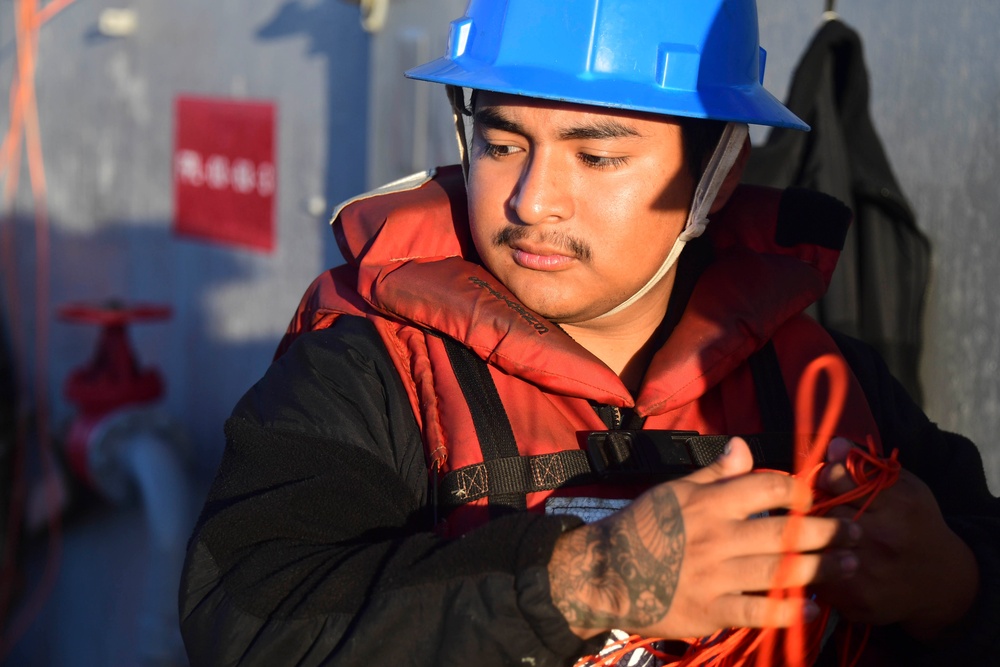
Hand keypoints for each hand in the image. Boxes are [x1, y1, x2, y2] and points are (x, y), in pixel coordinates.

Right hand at [548, 437, 859, 639]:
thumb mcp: (674, 490)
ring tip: (850, 565)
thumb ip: (714, 473)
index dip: (799, 489)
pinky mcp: (710, 610)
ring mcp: (714, 576)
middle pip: (784, 531)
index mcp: (708, 502)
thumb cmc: (642, 527)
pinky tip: (812, 606)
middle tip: (856, 531)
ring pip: (778, 570)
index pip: (765, 487)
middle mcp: (716, 536)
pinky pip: (757, 611)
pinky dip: (787, 609)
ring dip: (819, 567)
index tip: (818, 495)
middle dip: (826, 530)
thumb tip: (743, 446)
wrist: (605, 572)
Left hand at [812, 438, 979, 639]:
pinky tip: (825, 561)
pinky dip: (815, 567)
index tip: (827, 481)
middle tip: (816, 508)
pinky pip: (817, 578)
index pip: (837, 480)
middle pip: (823, 513)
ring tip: (815, 533)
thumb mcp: (904, 488)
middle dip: (814, 508)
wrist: (941, 582)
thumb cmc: (916, 526)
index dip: (825, 478)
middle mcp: (885, 539)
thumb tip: (833, 444)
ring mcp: (871, 573)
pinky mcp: (858, 601)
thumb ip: (868, 466)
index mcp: (898, 506)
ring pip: (815, 546)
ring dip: (809, 539)